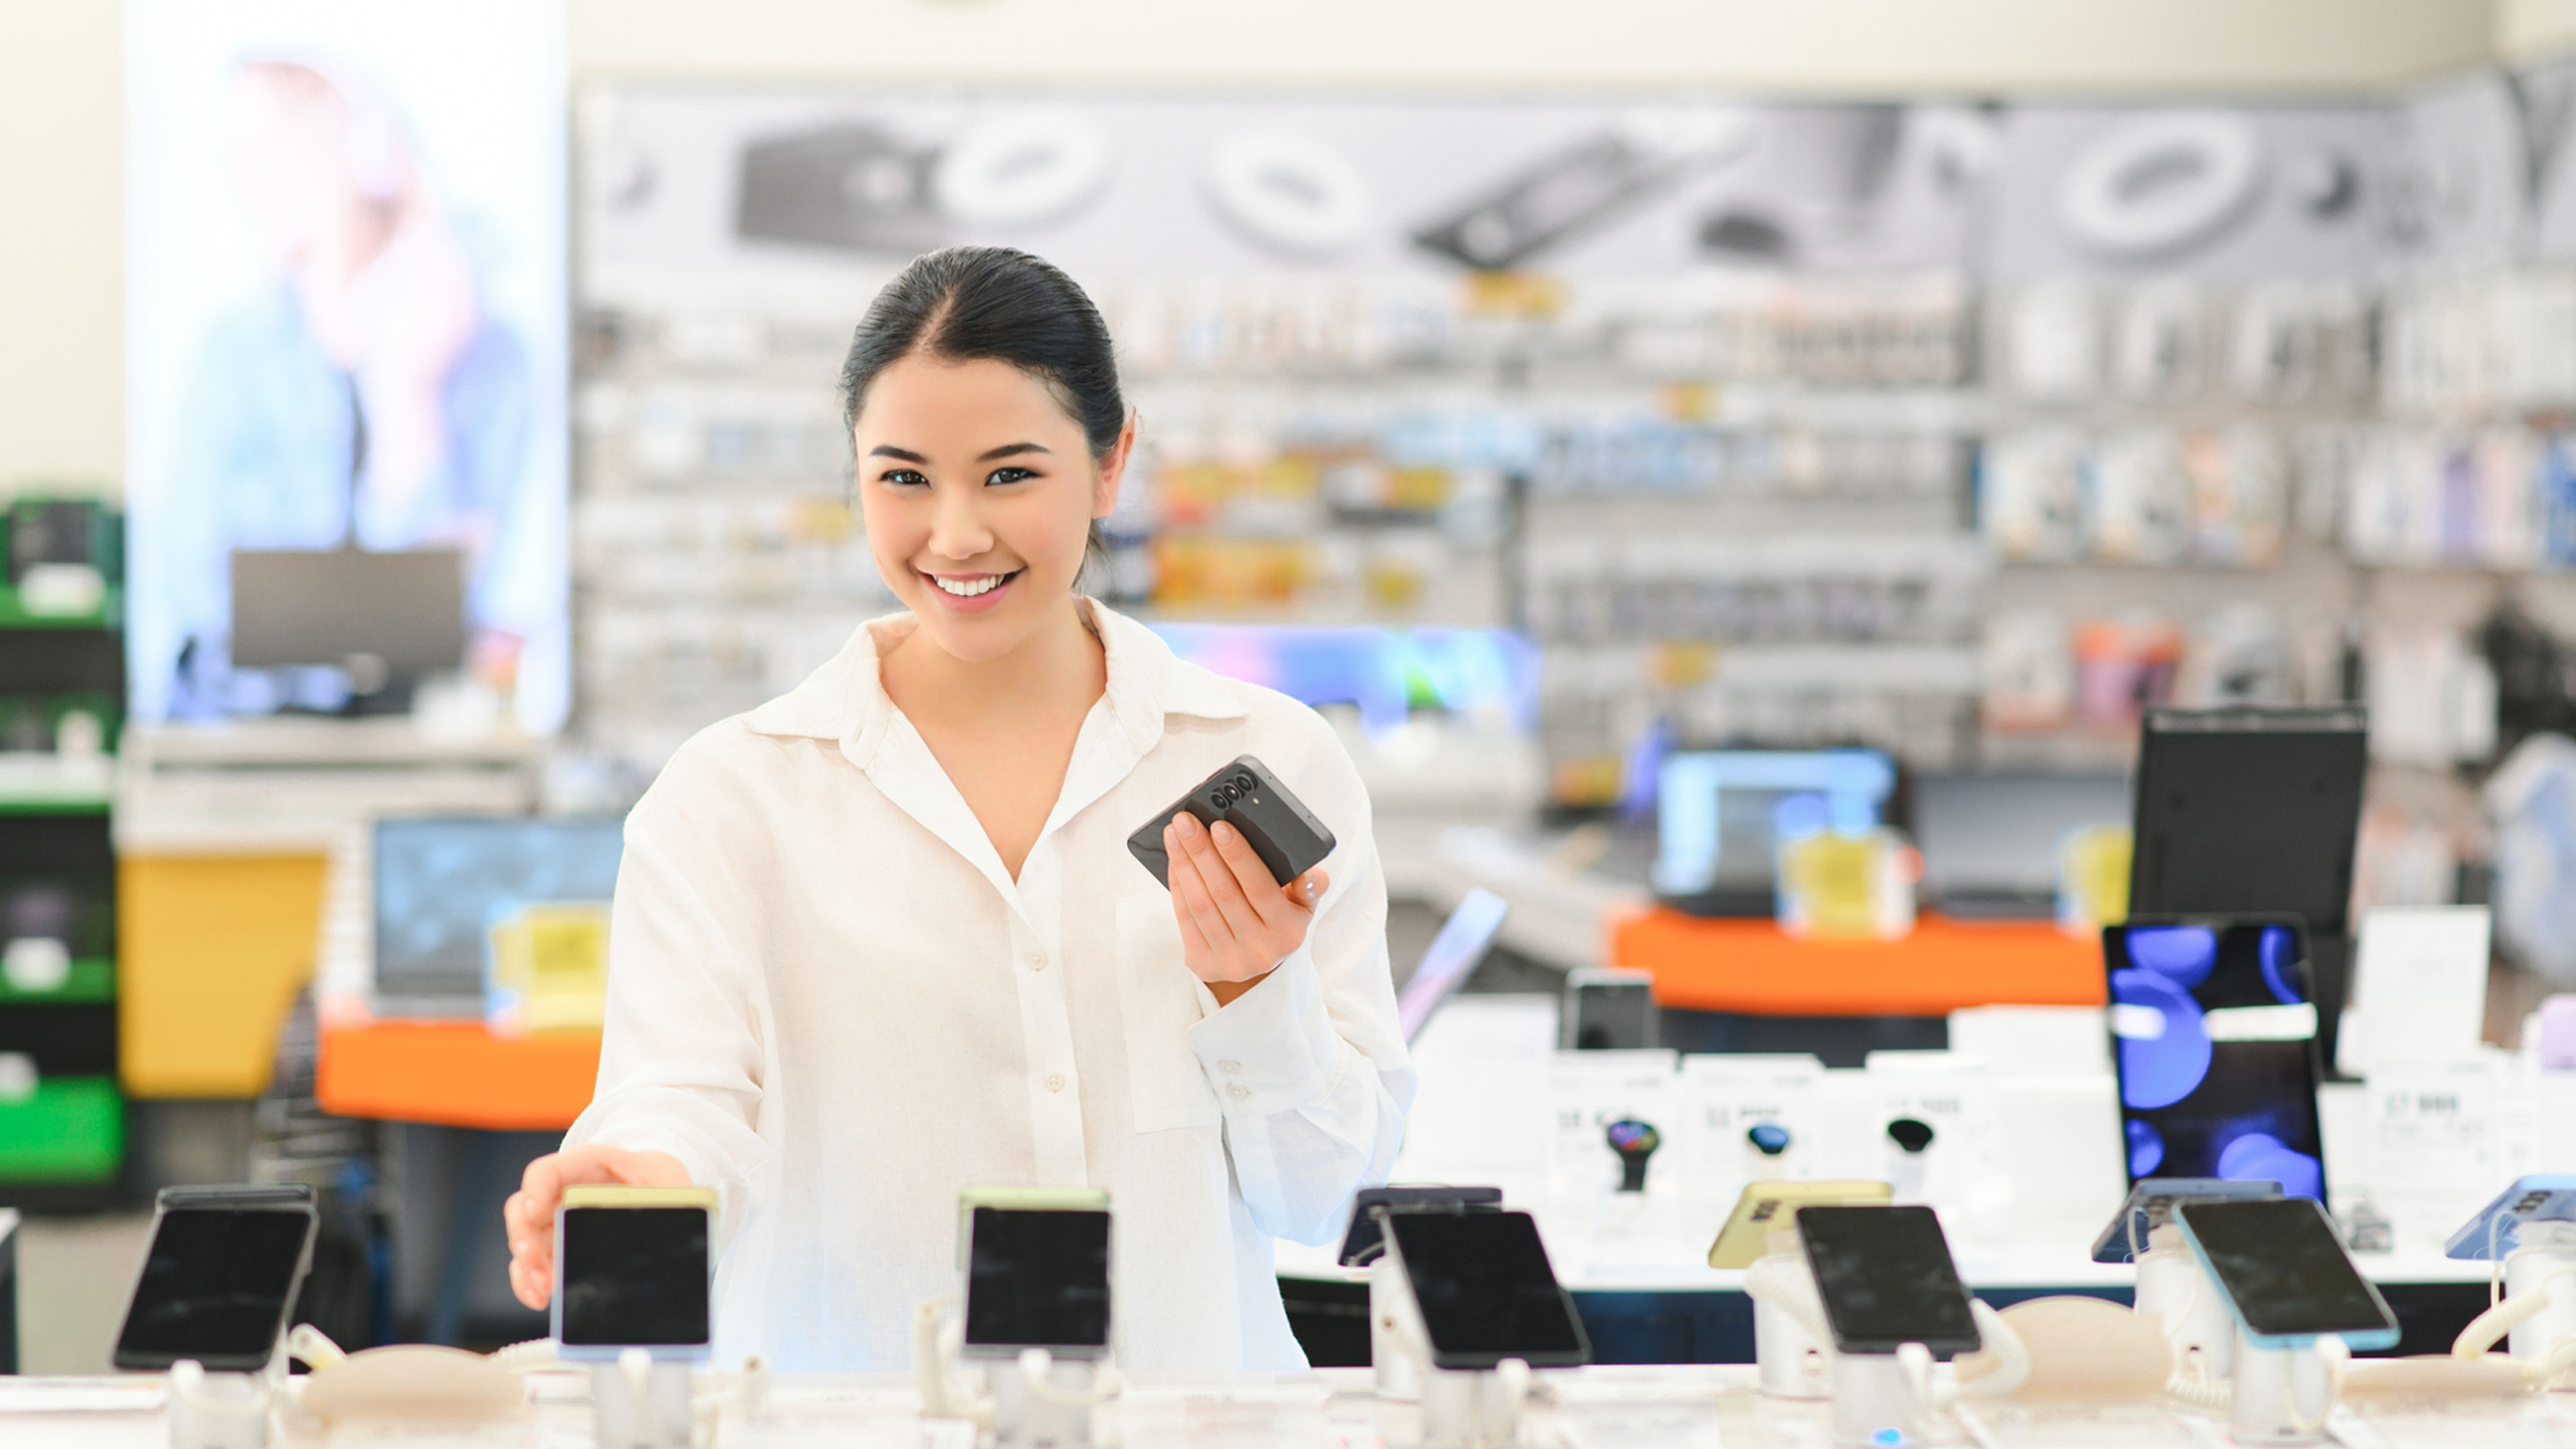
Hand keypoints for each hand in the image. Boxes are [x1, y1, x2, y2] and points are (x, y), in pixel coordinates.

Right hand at [504, 1144, 689, 1309]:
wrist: (658, 1187)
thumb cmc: (659, 1178)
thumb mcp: (671, 1181)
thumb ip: (671, 1197)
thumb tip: (673, 1225)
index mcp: (587, 1166)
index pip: (547, 1171)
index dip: (536, 1189)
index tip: (534, 1211)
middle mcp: (561, 1192)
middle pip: (524, 1209)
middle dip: (524, 1236)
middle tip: (533, 1259)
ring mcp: (555, 1221)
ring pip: (524, 1239)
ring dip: (527, 1266)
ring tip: (543, 1288)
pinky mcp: (557, 1247)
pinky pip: (532, 1265)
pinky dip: (530, 1282)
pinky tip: (540, 1299)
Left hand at [1163, 813, 1326, 1005]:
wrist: (1259, 966)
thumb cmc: (1280, 919)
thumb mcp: (1302, 905)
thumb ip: (1309, 885)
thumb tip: (1310, 874)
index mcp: (1289, 931)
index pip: (1260, 888)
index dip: (1238, 856)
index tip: (1219, 826)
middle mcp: (1261, 950)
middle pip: (1224, 893)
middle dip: (1202, 852)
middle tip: (1186, 821)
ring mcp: (1230, 961)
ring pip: (1200, 905)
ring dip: (1184, 865)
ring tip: (1176, 834)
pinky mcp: (1204, 965)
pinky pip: (1185, 918)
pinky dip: (1177, 885)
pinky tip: (1174, 860)